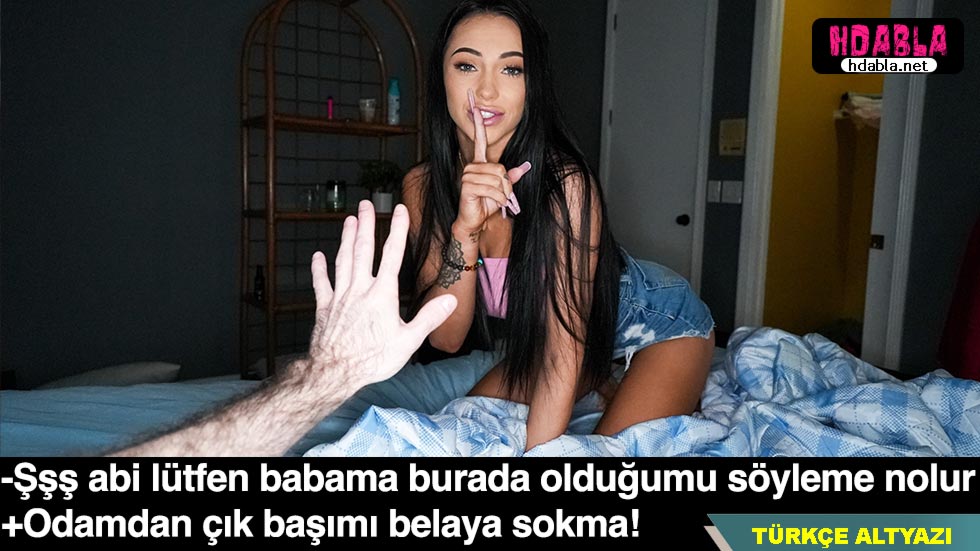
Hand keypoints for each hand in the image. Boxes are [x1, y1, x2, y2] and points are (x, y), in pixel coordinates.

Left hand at [304, 201, 457, 387]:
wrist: (335, 372)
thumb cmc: (373, 359)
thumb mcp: (408, 341)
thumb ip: (429, 318)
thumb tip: (451, 301)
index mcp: (382, 295)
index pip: (392, 255)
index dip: (397, 230)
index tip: (400, 210)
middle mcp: (360, 289)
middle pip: (363, 250)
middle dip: (366, 225)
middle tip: (366, 205)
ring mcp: (340, 296)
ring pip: (343, 261)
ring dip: (346, 239)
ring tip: (349, 220)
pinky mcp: (325, 308)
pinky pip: (321, 284)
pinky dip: (319, 269)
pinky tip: (318, 256)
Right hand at [456, 88, 531, 233]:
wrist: (474, 220)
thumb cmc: (486, 204)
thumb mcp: (503, 190)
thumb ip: (512, 177)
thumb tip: (525, 166)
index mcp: (479, 163)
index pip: (479, 139)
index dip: (477, 123)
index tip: (474, 105)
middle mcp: (472, 166)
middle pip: (500, 167)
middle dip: (507, 185)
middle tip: (505, 196)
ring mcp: (468, 176)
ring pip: (497, 179)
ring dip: (503, 193)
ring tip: (499, 200)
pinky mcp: (467, 186)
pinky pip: (492, 189)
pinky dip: (499, 199)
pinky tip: (495, 204)